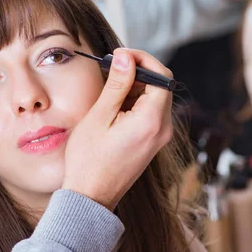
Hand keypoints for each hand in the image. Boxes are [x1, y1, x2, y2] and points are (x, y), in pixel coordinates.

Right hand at [62, 48, 173, 210]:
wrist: (90, 195)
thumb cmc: (89, 159)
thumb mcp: (100, 116)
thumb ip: (118, 84)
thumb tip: (127, 57)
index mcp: (152, 121)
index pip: (162, 76)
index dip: (143, 59)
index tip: (121, 55)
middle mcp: (162, 129)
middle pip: (161, 86)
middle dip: (139, 71)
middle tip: (112, 67)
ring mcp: (159, 137)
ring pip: (156, 97)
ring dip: (136, 86)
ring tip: (110, 87)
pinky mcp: (152, 141)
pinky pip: (151, 112)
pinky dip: (136, 101)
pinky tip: (115, 104)